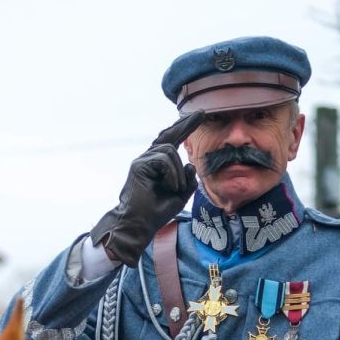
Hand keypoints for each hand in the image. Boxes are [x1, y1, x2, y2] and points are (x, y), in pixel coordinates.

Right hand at [90, 113, 204, 267]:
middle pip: (169, 136)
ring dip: (178, 172)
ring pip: (170, 150)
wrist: (139, 224)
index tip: (198, 116)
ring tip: (175, 189)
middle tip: (201, 114)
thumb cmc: (157, 212)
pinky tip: (170, 187)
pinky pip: (164, 159)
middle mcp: (149, 159)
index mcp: (158, 165)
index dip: (184, 128)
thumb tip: (189, 164)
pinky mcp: (139, 165)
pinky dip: (172, 174)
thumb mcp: (181, 196)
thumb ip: (188, 181)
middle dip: (185, 125)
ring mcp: (142, 160)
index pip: (172, 141)